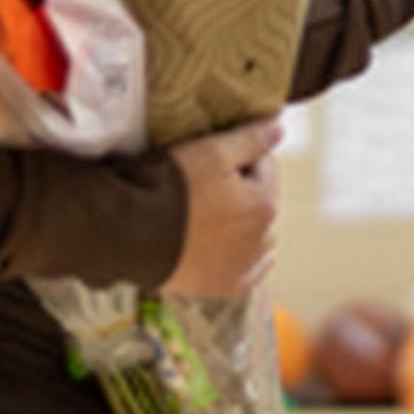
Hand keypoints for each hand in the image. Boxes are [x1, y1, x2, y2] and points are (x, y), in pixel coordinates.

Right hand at [163, 119, 283, 301]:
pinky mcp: (226, 286)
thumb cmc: (172, 188)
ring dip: (244, 224)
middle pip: (261, 202)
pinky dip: (243, 258)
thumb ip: (251, 139)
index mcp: (264, 203)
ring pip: (257, 236)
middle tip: (207, 186)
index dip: (241, 157)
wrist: (133, 234)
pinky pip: (248, 270)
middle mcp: (263, 238)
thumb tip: (280, 127)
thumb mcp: (211, 152)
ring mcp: (244, 266)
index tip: (214, 159)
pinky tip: (228, 249)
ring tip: (210, 216)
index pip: (265, 167)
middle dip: (245, 191)